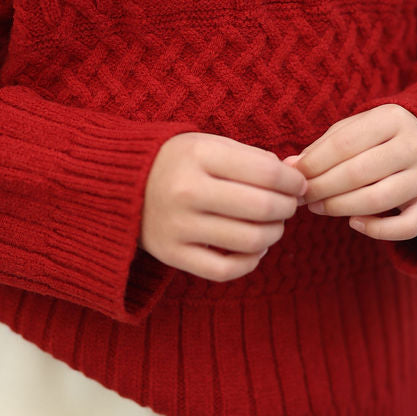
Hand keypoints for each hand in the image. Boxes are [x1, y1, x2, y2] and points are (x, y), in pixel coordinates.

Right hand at [141, 132, 307, 281]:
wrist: (119, 184)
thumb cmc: (177, 162)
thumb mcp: (208, 145)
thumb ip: (251, 159)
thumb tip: (295, 180)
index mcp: (197, 155)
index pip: (267, 172)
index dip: (293, 181)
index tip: (297, 184)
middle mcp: (185, 191)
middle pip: (262, 207)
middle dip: (287, 208)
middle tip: (288, 205)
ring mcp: (177, 226)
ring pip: (250, 240)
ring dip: (273, 234)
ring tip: (271, 225)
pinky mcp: (171, 254)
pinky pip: (225, 270)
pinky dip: (249, 261)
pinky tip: (253, 248)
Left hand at [284, 104, 416, 241]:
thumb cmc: (380, 138)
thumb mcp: (355, 129)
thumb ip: (323, 146)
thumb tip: (290, 166)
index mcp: (393, 118)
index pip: (343, 144)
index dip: (313, 164)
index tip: (293, 177)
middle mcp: (415, 146)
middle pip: (357, 173)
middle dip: (321, 189)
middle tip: (302, 197)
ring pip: (377, 200)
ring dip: (339, 208)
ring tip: (318, 208)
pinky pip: (406, 227)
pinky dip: (376, 231)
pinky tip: (354, 223)